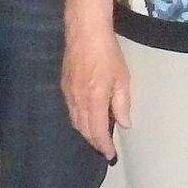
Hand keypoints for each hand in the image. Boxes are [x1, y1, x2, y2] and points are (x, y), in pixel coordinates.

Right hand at [61, 19, 129, 160]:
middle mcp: (78, 101)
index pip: (98, 132)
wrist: (85, 32)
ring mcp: (68, 94)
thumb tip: (124, 124)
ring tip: (96, 135)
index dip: (104, 146)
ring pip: (75, 121)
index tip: (110, 155)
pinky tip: (86, 117)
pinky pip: (70, 110)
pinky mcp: (63, 86)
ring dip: (85, 132)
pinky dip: (78, 119)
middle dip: (94, 141)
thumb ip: (122, 104)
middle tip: (104, 147)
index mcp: (94, 101)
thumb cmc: (108, 54)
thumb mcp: (122, 79)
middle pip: (84, 130)